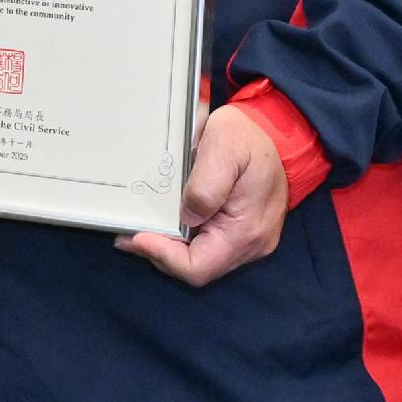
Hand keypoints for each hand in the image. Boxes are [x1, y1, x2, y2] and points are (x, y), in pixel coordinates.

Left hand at [119, 104, 293, 285]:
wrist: (273, 133)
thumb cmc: (247, 138)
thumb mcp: (224, 148)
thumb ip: (206, 185)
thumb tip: (188, 217)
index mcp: (247, 231)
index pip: (199, 268)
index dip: (164, 257)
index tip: (139, 236)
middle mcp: (251, 245)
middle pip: (196, 269)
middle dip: (160, 254)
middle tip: (128, 234)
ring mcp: (247, 242)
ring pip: (200, 261)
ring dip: (169, 249)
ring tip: (140, 230)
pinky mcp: (240, 234)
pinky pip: (207, 248)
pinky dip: (182, 241)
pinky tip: (164, 225)